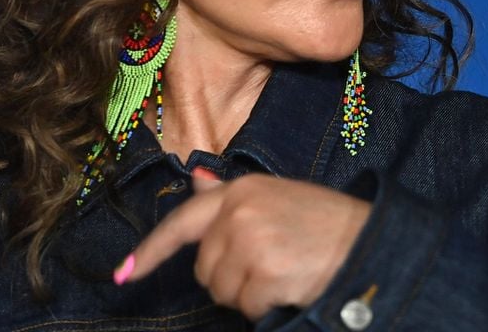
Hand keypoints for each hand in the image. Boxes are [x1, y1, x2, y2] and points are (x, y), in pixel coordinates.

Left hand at [115, 169, 371, 318]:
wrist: (364, 240)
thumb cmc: (323, 222)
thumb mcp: (276, 197)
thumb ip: (231, 197)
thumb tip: (195, 180)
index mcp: (241, 189)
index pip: (184, 221)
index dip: (151, 250)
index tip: (123, 274)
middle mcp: (239, 211)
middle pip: (203, 268)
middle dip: (229, 276)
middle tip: (271, 262)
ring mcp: (249, 240)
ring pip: (221, 291)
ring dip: (248, 293)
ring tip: (283, 270)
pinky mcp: (262, 272)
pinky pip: (244, 307)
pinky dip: (265, 305)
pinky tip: (290, 284)